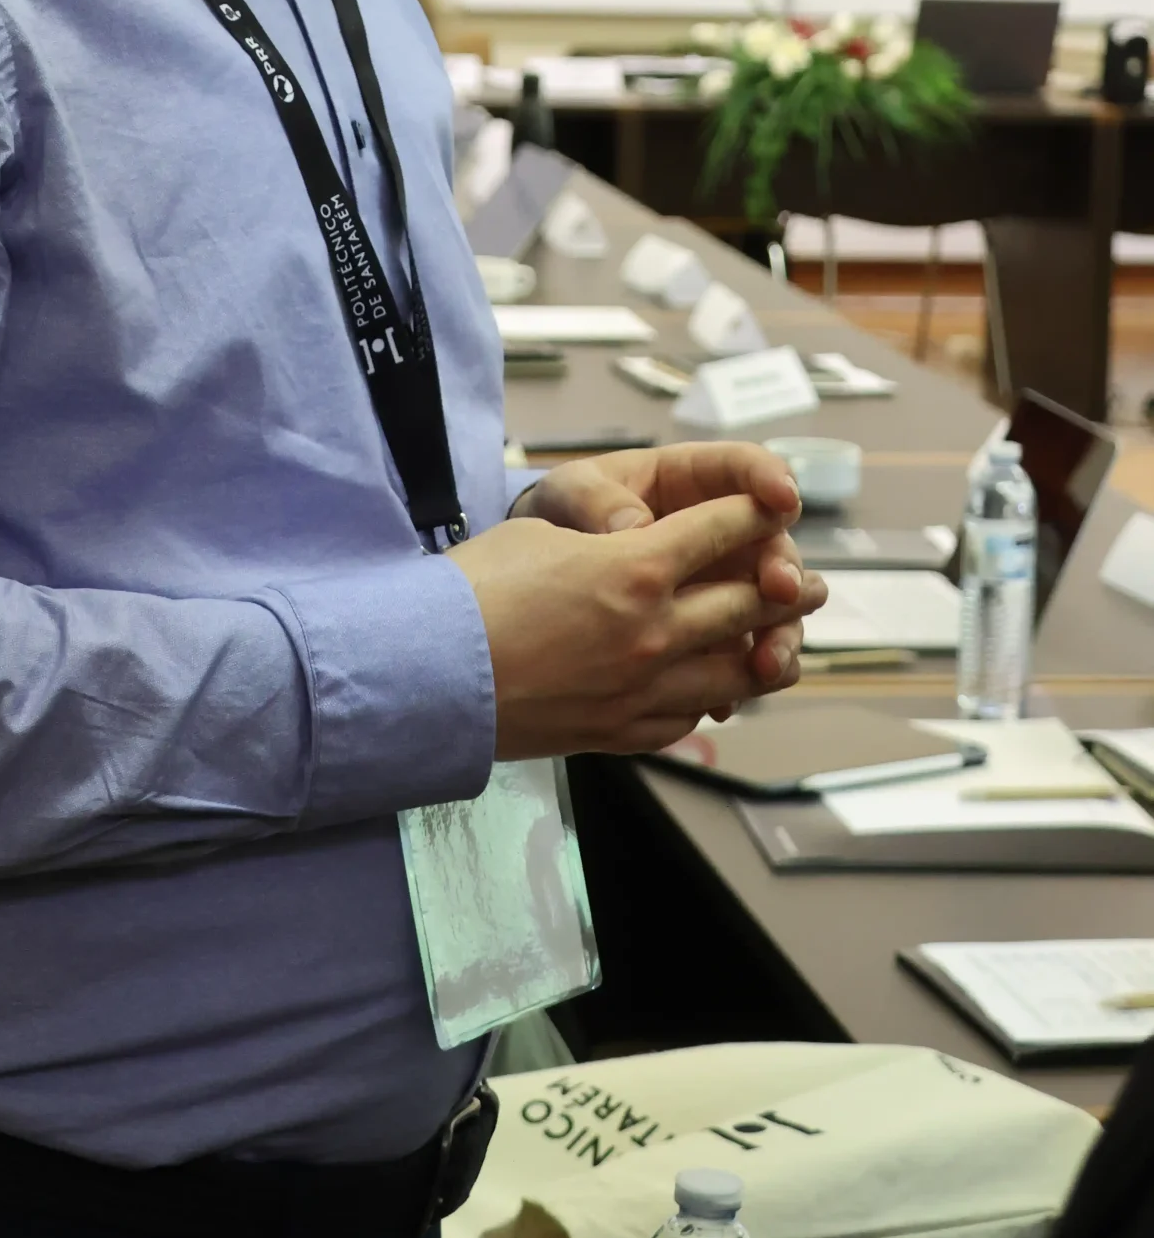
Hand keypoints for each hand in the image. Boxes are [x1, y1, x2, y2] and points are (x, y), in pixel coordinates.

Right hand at [454, 480, 823, 758]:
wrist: (429, 675)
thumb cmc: (473, 592)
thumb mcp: (543, 534)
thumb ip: (608, 541)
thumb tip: (638, 546)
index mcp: (636, 567)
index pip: (721, 531)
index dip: (754, 513)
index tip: (774, 505)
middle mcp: (655, 631)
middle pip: (746, 603)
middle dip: (785, 586)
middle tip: (809, 582)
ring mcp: (644, 688)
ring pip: (735, 671)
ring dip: (767, 651)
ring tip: (784, 643)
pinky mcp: (624, 731)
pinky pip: (692, 714)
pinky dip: (713, 697)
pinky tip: (715, 689)